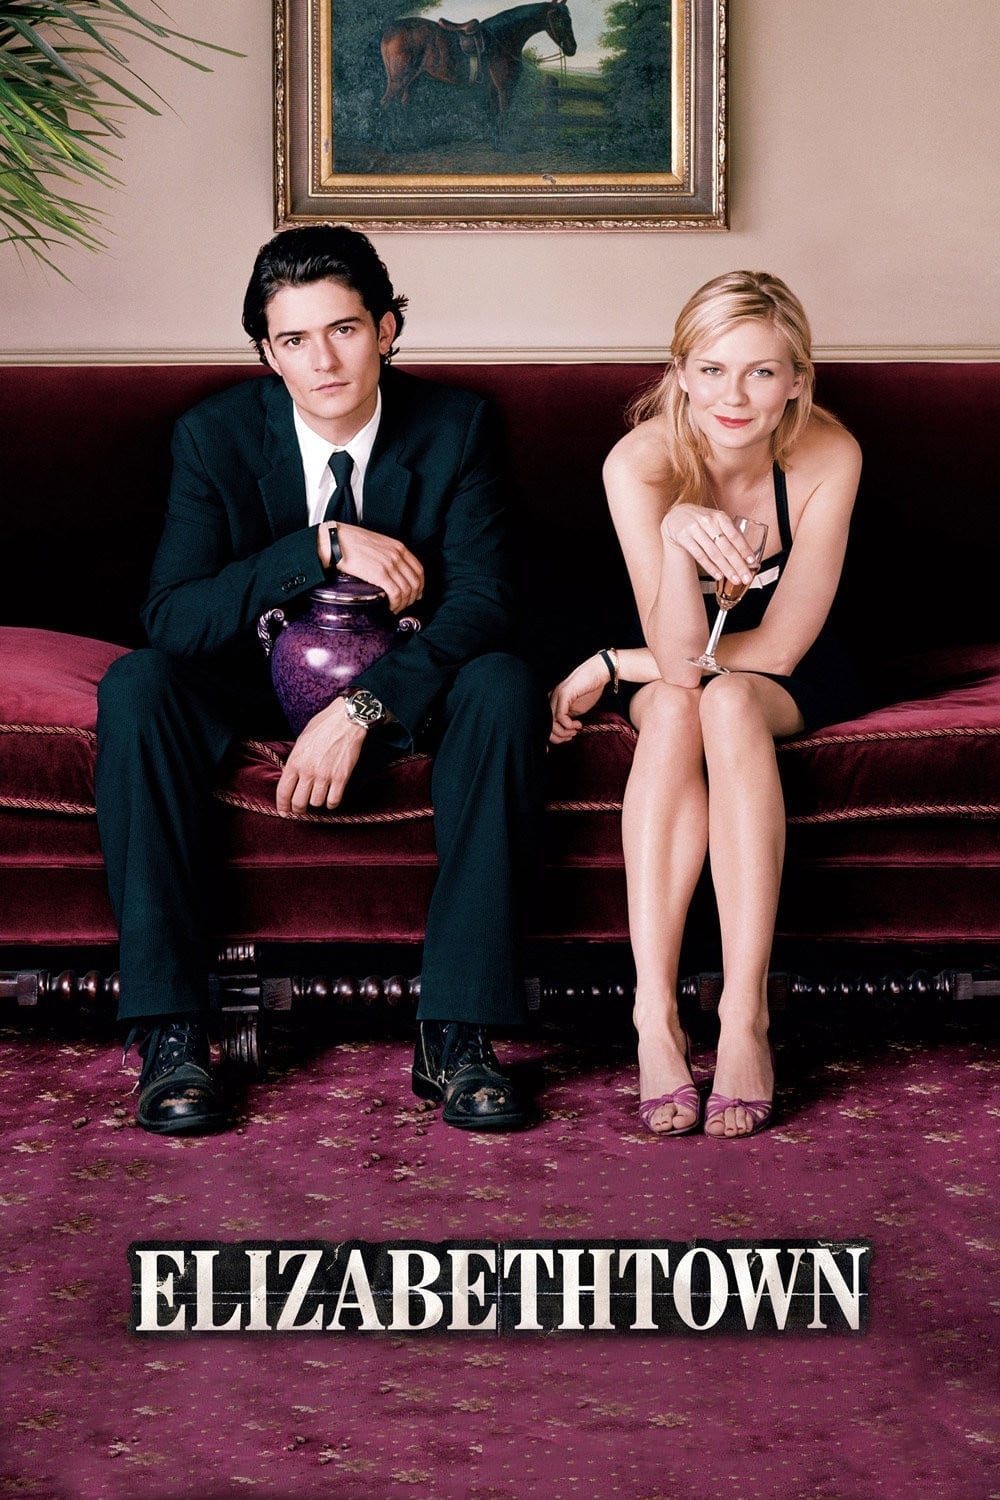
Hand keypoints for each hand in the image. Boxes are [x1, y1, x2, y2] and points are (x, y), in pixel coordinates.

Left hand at [276, 697, 366, 814]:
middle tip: (300, 809)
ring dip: (316, 804)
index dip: (282, 806)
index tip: (284, 812)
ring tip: (318, 798)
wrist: (346, 720)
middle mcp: (308, 771)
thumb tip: (292, 776)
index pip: (283, 792)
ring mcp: (325, 776)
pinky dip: (331, 804)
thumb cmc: (323, 726)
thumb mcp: (301, 741)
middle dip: (298, 809)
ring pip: (316, 803)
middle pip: (299, 802)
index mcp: (295, 761)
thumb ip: (296, 760)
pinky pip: (333, 801)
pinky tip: (331, 798)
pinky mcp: (341, 777)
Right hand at [319, 522, 423, 612]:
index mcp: (398, 547)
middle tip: (404, 605)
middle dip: (412, 598)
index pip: (419, 569)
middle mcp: (397, 555)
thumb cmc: (351, 542)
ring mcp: (390, 564)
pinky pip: (396, 594)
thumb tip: (392, 572)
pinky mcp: (380, 574)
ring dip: (403, 604)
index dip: (420, 585)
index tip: (416, 594)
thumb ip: (388, 555)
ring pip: (407, 590)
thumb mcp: (377, 543)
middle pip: (415, 582)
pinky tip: (389, 607)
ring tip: (394, 608)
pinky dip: (395, 604)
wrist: (336, 541)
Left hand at [549, 653, 609, 743]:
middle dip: (557, 737)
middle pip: (546, 725)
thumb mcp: (577, 709)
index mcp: (553, 702)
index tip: (565, 740)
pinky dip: (568, 724)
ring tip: (574, 731)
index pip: (545, 723)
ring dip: (563, 732)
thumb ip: (568, 718)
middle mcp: (551, 698)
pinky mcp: (564, 694)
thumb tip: (565, 732)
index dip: (552, 736)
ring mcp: (556, 696)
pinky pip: (560, 716)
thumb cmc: (589, 689)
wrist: (598, 672)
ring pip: (551, 722)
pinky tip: (578, 724)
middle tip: (570, 737)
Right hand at [661, 505, 756, 585]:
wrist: (677, 515)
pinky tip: (718, 576)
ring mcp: (695, 529)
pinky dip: (710, 567)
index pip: (735, 535)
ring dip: (726, 569)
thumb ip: (730, 533)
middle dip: (738, 564)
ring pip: (713, 553)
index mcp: (720, 517)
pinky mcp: (683, 537)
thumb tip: (746, 554)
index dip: (744, 549)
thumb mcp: (717, 521)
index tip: (752, 561)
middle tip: (746, 577)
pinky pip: (699, 556)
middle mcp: (708, 522)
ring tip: (734, 579)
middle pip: (726, 547)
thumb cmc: (702, 520)